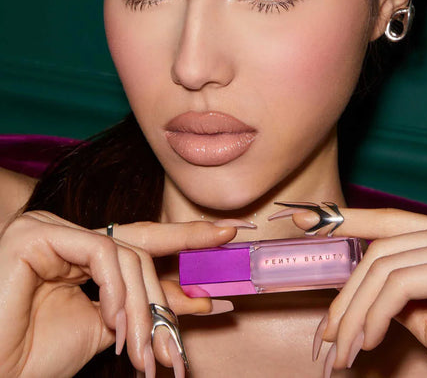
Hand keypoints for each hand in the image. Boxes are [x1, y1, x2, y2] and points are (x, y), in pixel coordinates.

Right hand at [0, 211, 241, 377]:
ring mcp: (52, 229)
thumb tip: (198, 299)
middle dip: (185, 256)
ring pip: (128, 253)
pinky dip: (117, 291)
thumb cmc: (38, 357)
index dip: (188, 237)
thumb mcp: (110, 328)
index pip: (143, 240)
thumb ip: (146, 306)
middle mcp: (70, 235)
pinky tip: (115, 322)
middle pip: (143, 240)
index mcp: (84, 253)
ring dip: (145, 304)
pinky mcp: (36, 235)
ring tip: (143, 347)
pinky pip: (102, 255)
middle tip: (214, 293)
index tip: (228, 235)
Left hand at [276, 207, 426, 376]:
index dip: (348, 219)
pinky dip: (376, 314)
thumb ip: (399, 285)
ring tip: (343, 348)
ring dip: (356, 311)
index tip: (306, 218)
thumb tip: (357, 274)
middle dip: (349, 293)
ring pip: (387, 266)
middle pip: (386, 248)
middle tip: (327, 333)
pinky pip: (402, 284)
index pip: (395, 222)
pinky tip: (371, 341)